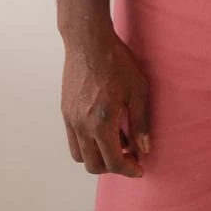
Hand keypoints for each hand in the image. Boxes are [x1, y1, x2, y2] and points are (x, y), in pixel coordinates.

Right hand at [61, 26, 150, 176]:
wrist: (89, 41)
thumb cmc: (116, 62)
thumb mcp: (137, 90)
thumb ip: (141, 123)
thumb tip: (145, 148)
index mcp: (102, 123)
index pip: (113, 162)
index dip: (128, 170)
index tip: (139, 168)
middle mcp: (82, 126)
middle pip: (94, 165)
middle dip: (113, 167)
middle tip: (130, 156)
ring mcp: (70, 119)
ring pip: (80, 155)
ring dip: (98, 157)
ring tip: (117, 142)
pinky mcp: (65, 111)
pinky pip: (73, 139)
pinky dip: (87, 143)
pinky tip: (103, 128)